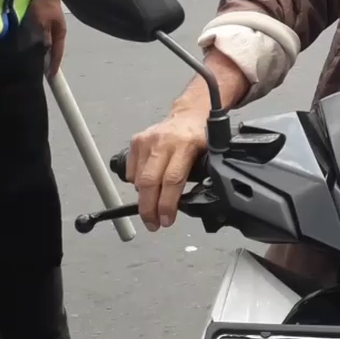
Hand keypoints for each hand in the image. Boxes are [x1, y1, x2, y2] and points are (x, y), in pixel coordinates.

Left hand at [28, 0, 66, 76]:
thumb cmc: (43, 5)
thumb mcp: (43, 22)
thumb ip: (44, 37)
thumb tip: (45, 53)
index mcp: (60, 33)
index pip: (58, 53)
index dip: (54, 66)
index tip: (50, 78)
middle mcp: (57, 32)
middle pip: (53, 51)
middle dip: (48, 61)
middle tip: (41, 73)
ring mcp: (51, 27)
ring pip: (47, 45)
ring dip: (42, 54)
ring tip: (35, 63)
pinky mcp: (43, 23)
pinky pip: (41, 39)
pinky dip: (38, 45)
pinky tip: (31, 48)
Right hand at [127, 109, 207, 230]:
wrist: (190, 114)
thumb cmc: (200, 136)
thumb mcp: (208, 155)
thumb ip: (199, 176)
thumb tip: (187, 203)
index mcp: (187, 144)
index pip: (172, 180)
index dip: (167, 204)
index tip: (166, 220)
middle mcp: (165, 141)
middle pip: (150, 182)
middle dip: (149, 209)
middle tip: (153, 224)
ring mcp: (148, 140)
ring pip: (139, 179)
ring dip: (143, 199)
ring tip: (151, 210)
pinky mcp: (137, 140)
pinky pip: (131, 171)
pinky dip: (137, 184)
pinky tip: (147, 188)